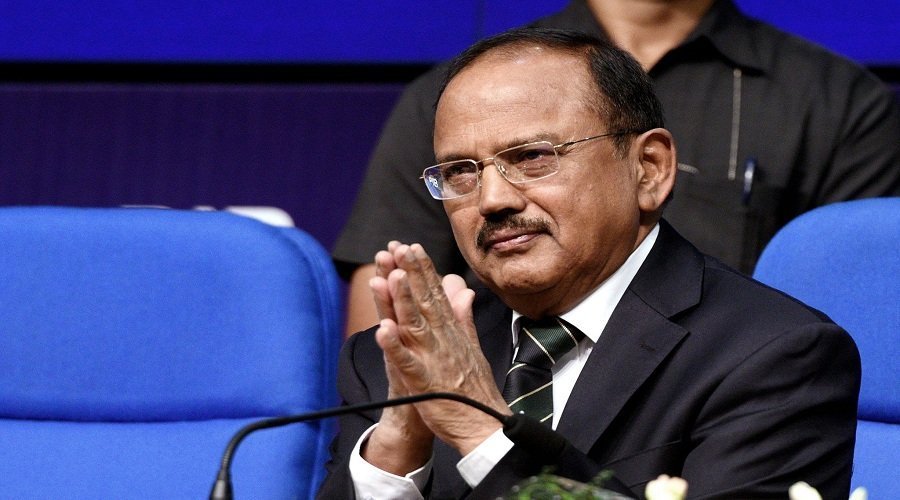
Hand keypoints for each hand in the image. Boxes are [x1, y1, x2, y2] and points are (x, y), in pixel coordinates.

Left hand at [371, 242, 510, 455]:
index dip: (423, 270)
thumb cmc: (473, 389)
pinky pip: (406, 362)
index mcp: (451, 332)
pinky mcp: (424, 382)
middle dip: (412, 273)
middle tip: (400, 247)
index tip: (412, 246)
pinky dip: (394, 347)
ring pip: (415, 324)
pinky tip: (382, 330)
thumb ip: (463, 317)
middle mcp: (443, 340)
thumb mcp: (469, 346)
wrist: (483, 426)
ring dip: (403, 300)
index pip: (436, 295)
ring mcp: (434, 359)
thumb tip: (463, 290)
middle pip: (425, 301)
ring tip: (390, 276)